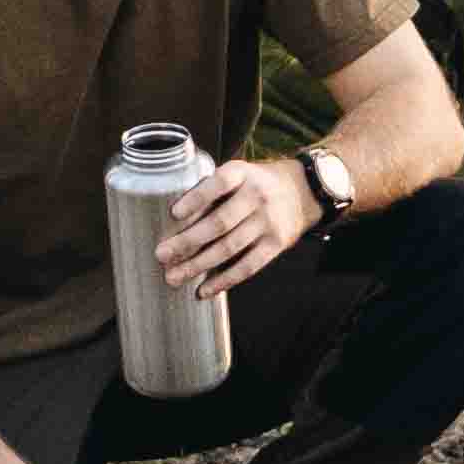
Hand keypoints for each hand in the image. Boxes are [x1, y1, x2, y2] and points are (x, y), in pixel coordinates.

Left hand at [158, 155, 314, 297]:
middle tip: (161, 255)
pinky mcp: (276, 244)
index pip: (218, 183)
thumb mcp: (239, 173)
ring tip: (174, 276)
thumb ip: (212, 189)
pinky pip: (247, 266)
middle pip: (218, 222)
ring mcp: (268, 222)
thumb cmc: (256, 184)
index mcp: (242, 173)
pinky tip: (204, 289)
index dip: (196, 198)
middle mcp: (256, 196)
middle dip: (187, 241)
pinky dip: (223, 280)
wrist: (302, 192)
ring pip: (229, 248)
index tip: (173, 213)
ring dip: (198, 265)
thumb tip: (173, 219)